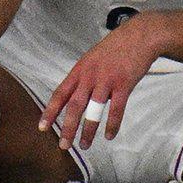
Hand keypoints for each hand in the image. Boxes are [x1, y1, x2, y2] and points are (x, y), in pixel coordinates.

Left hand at [39, 15, 164, 150]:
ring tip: (85, 145)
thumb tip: (75, 95)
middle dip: (68, 128)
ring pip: (93, 110)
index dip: (50, 112)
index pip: (60, 94)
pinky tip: (109, 135)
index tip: (42, 127)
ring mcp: (107, 80)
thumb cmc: (116, 48)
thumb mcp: (92, 58)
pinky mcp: (123, 84)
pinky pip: (116, 109)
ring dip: (88, 130)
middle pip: (74, 106)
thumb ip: (84, 76)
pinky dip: (112, 124)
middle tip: (64, 146)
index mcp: (80, 70)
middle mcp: (89, 76)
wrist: (139, 35)